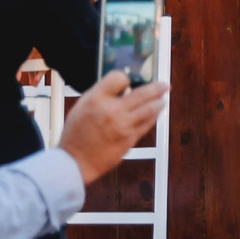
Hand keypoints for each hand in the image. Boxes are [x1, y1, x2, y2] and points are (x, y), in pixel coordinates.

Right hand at [58, 71, 170, 185]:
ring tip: (163, 99)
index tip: (129, 80)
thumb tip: (121, 86)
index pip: (118, 78)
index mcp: (96, 100)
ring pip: (150, 109)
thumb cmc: (76, 134)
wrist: (75, 161)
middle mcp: (112, 111)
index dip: (125, 77)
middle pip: (142, 93)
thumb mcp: (81, 106)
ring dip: (159, 102)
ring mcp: (123, 126)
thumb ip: (101, 94)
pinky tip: (154, 114)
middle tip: (164, 85)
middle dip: (157, 87)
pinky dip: (153, 117)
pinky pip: (147, 124)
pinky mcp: (130, 139)